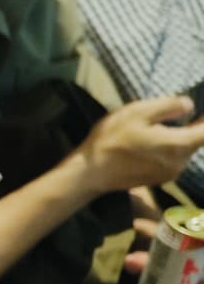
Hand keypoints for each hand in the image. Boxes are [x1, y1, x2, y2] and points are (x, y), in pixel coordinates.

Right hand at [72, 95, 203, 195]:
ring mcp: (170, 173)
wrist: (90, 173)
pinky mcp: (159, 179)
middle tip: (170, 115)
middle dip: (190, 127)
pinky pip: (172, 160)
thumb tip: (190, 104)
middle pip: (196, 141)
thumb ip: (168, 106)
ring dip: (176, 138)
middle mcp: (179, 162)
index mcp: (178, 144)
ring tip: (152, 130)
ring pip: (183, 150)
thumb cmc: (111, 140)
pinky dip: (166, 150)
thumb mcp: (137, 113)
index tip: (198, 112)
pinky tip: (145, 144)